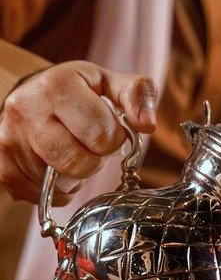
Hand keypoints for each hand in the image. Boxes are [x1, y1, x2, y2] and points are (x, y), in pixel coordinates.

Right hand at [0, 60, 157, 203]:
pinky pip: (36, 194)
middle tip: (90, 147)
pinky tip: (58, 170)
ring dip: (74, 177)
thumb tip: (147, 125)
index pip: (101, 135)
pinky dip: (55, 191)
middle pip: (77, 163)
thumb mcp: (112, 84)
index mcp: (58, 85)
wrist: (35, 94)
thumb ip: (138, 96)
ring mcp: (8, 137)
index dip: (113, 140)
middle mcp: (26, 108)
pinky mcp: (1, 162)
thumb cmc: (81, 92)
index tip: (107, 131)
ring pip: (56, 182)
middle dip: (94, 161)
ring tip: (72, 152)